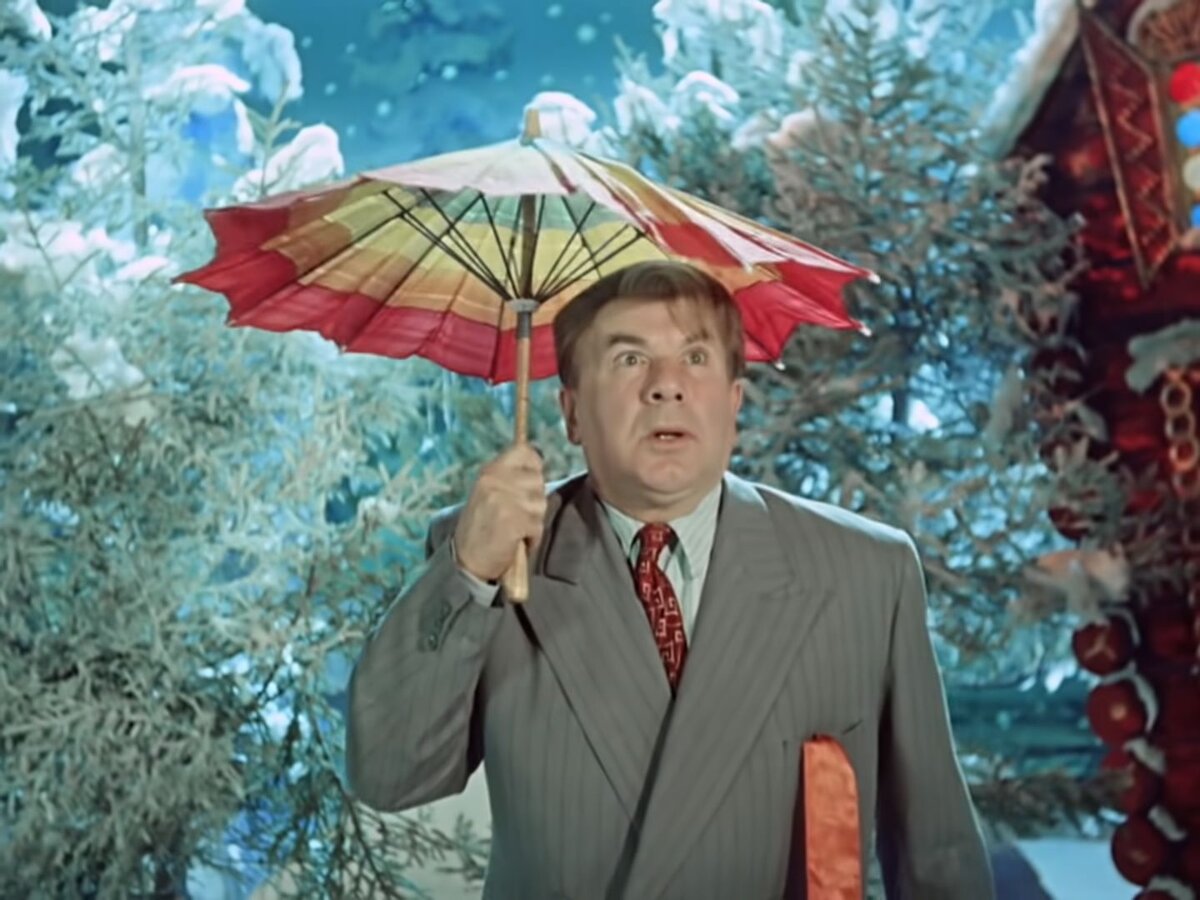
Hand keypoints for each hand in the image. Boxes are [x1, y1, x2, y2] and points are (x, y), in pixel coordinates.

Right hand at [453, 444, 546, 582]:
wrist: (465, 560)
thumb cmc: (481, 526)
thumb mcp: (488, 492)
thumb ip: (510, 476)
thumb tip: (538, 460)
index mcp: (489, 471)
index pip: (525, 452)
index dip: (533, 466)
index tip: (528, 483)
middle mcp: (495, 481)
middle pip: (538, 480)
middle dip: (535, 499)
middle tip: (516, 515)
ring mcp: (504, 501)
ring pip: (541, 503)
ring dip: (534, 521)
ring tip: (514, 529)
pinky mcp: (512, 521)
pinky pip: (537, 526)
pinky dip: (532, 538)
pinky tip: (516, 541)